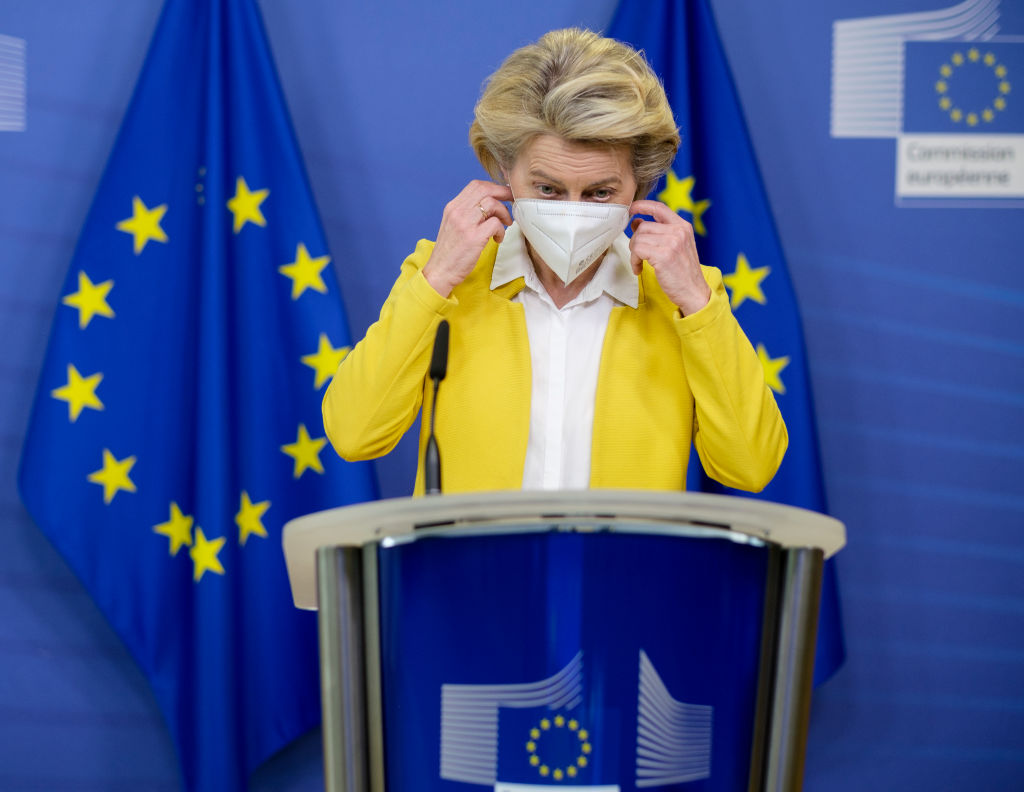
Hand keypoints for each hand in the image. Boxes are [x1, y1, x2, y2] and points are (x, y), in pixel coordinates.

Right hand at [423, 180, 512, 296]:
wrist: (440, 272)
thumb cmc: (449, 252)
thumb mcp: (453, 226)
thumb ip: (467, 213)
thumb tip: (489, 205)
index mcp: (453, 207)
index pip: (476, 186)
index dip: (494, 187)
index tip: (503, 194)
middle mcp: (457, 212)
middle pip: (486, 189)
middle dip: (503, 193)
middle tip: (512, 202)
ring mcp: (465, 224)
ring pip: (493, 204)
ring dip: (504, 213)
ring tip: (505, 224)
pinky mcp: (473, 237)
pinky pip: (495, 224)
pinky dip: (501, 230)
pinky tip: (497, 239)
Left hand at [628, 199, 710, 315]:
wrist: (694, 293)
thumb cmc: (683, 273)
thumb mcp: (676, 247)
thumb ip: (660, 233)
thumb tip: (636, 222)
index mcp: (683, 226)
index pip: (659, 207)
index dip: (642, 205)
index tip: (631, 209)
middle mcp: (679, 231)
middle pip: (643, 226)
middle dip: (635, 241)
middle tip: (638, 256)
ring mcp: (672, 242)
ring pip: (638, 238)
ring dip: (634, 253)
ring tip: (639, 264)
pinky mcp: (664, 255)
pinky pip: (637, 250)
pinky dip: (634, 261)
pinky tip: (639, 270)